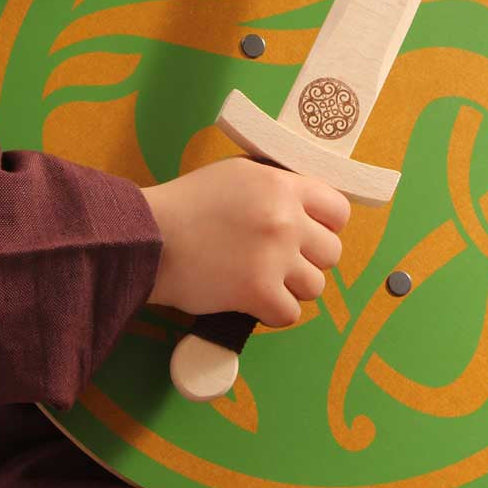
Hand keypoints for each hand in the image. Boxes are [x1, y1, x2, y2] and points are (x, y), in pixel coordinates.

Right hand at [139, 155, 350, 327]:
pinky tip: (252, 300)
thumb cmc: (187, 203)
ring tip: (263, 280)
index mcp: (282, 186)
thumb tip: (306, 206)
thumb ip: (276, 187)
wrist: (148, 238)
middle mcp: (286, 220)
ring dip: (292, 288)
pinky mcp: (258, 293)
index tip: (310, 233)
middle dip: (309, 259)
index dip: (327, 225)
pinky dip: (273, 312)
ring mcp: (275, 257)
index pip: (338, 211)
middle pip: (332, 252)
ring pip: (315, 286)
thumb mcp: (237, 174)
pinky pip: (291, 314)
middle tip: (281, 261)